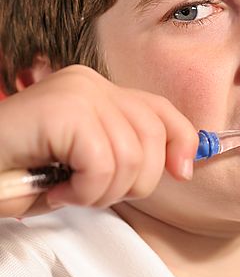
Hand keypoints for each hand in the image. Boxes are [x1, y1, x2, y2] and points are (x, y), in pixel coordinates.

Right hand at [0, 65, 197, 217]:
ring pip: (131, 155)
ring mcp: (78, 92)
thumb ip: (124, 155)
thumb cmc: (20, 172)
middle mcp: (91, 83)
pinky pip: (103, 163)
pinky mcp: (65, 109)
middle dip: (136, 180)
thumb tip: (177, 165)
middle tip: (95, 192)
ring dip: (102, 192)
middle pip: (152, 133)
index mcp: (99, 91)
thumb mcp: (85, 164)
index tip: (183, 171)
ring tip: (69, 190)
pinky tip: (58, 189)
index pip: (159, 108)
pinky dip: (86, 190)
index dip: (181, 139)